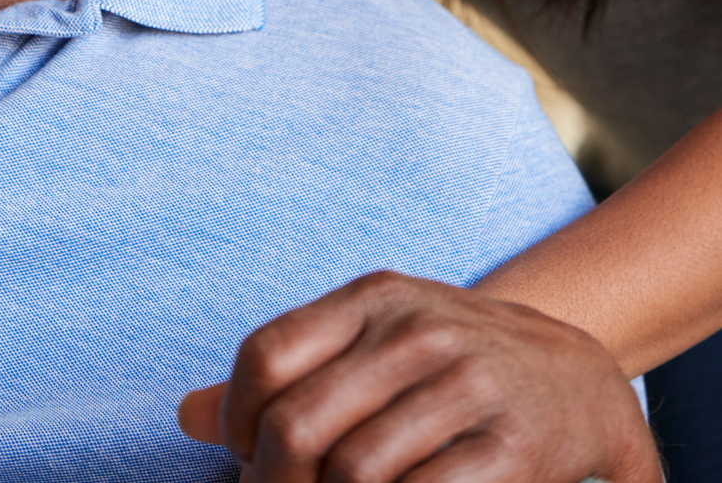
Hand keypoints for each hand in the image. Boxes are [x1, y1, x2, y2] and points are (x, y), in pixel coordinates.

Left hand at [178, 272, 659, 481]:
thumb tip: (186, 416)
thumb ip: (288, 369)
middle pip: (298, 423)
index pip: (267, 353)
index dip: (237, 420)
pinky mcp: (509, 446)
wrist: (577, 377)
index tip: (245, 455)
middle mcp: (415, 331)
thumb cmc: (448, 362)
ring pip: (352, 473)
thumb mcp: (370, 339)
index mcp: (372, 297)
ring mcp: (465, 385)